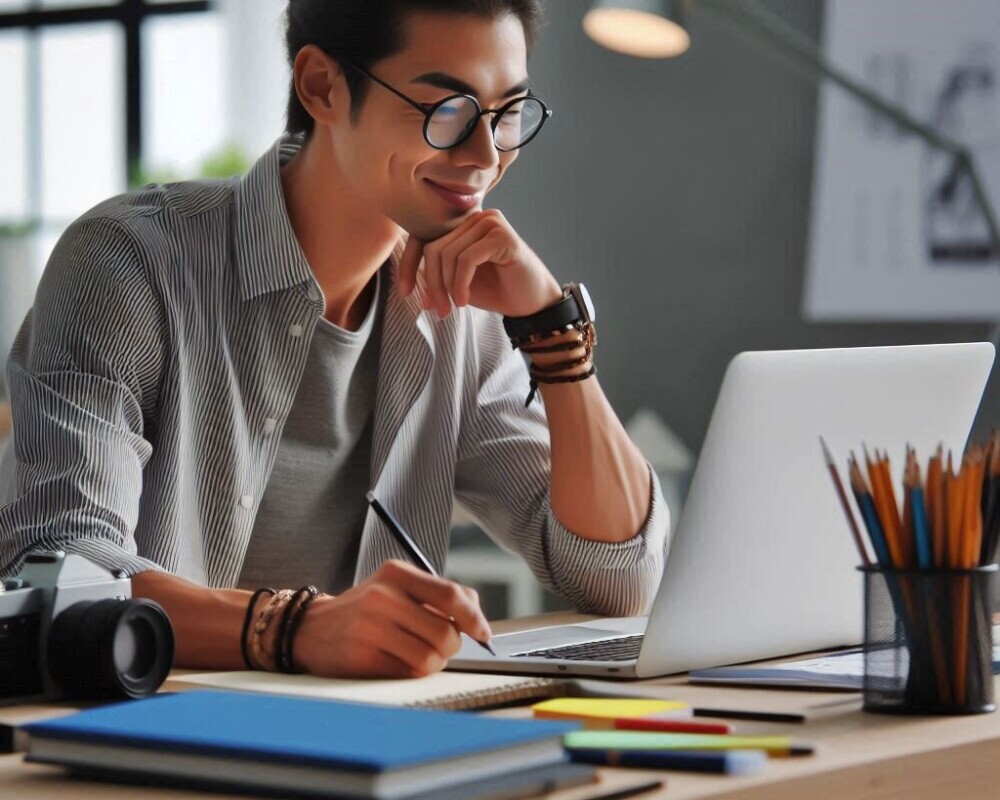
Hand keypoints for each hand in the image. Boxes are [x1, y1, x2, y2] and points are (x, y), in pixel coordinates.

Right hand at [293, 560, 491, 678]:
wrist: (311, 628)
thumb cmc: (367, 609)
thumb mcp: (398, 587)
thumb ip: (439, 595)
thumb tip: (478, 617)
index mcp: (397, 573)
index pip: (451, 594)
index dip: (474, 618)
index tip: (483, 633)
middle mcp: (383, 596)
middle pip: (445, 632)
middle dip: (451, 647)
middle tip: (442, 647)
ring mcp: (370, 627)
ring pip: (429, 658)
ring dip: (432, 663)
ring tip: (418, 655)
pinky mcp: (361, 656)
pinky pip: (406, 673)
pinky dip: (411, 673)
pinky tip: (396, 661)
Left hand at [397, 209, 562, 318]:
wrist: (533, 305)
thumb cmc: (499, 292)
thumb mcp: (458, 286)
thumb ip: (437, 279)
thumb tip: (412, 287)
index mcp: (464, 224)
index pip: (424, 237)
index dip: (408, 265)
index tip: (406, 293)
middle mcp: (477, 217)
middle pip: (434, 248)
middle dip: (431, 283)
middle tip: (438, 310)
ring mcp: (491, 223)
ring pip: (448, 254)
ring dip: (446, 287)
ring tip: (453, 307)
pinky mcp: (502, 235)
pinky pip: (467, 259)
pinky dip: (461, 283)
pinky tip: (465, 300)